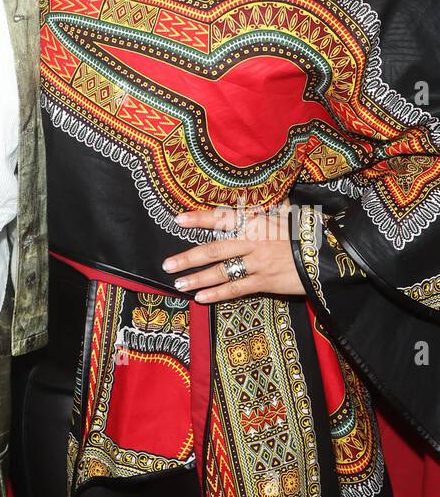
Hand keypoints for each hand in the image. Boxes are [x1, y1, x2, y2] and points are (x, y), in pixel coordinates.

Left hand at [161, 199, 304, 301]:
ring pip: (221, 272)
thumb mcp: (286, 212)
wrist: (330, 253)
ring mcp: (258, 263)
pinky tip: (201, 298)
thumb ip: (266, 207)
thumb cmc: (306, 230)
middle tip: (167, 263)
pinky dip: (217, 294)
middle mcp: (253, 242)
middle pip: (214, 250)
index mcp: (256, 222)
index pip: (222, 218)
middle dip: (188, 257)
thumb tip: (254, 198)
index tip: (178, 219)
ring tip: (178, 283)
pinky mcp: (266, 283)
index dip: (199, 219)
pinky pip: (237, 289)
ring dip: (197, 278)